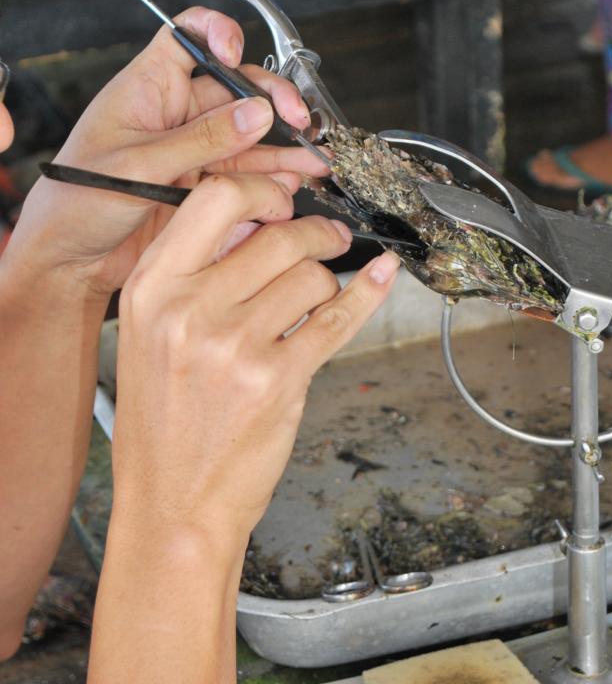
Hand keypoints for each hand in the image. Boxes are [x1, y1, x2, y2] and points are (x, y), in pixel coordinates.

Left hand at [8, 7, 327, 294]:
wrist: (68, 260)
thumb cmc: (76, 201)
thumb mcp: (138, 166)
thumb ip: (202, 141)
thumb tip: (257, 113)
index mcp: (148, 88)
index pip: (187, 35)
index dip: (217, 32)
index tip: (237, 51)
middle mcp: (175, 112)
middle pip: (235, 87)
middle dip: (272, 98)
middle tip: (298, 119)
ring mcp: (192, 149)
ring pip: (249, 133)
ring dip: (284, 142)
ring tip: (316, 155)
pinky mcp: (202, 184)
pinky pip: (247, 172)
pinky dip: (274, 176)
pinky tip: (296, 179)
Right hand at [111, 173, 400, 540]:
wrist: (172, 503)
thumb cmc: (163, 421)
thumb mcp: (150, 334)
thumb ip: (194, 273)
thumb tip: (258, 220)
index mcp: (151, 288)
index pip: (214, 197)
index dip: (260, 190)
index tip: (281, 202)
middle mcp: (189, 310)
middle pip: (277, 235)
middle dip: (314, 232)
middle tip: (327, 237)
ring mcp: (236, 346)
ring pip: (311, 275)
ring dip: (326, 279)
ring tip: (318, 295)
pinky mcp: (279, 380)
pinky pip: (338, 318)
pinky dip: (367, 293)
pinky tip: (380, 277)